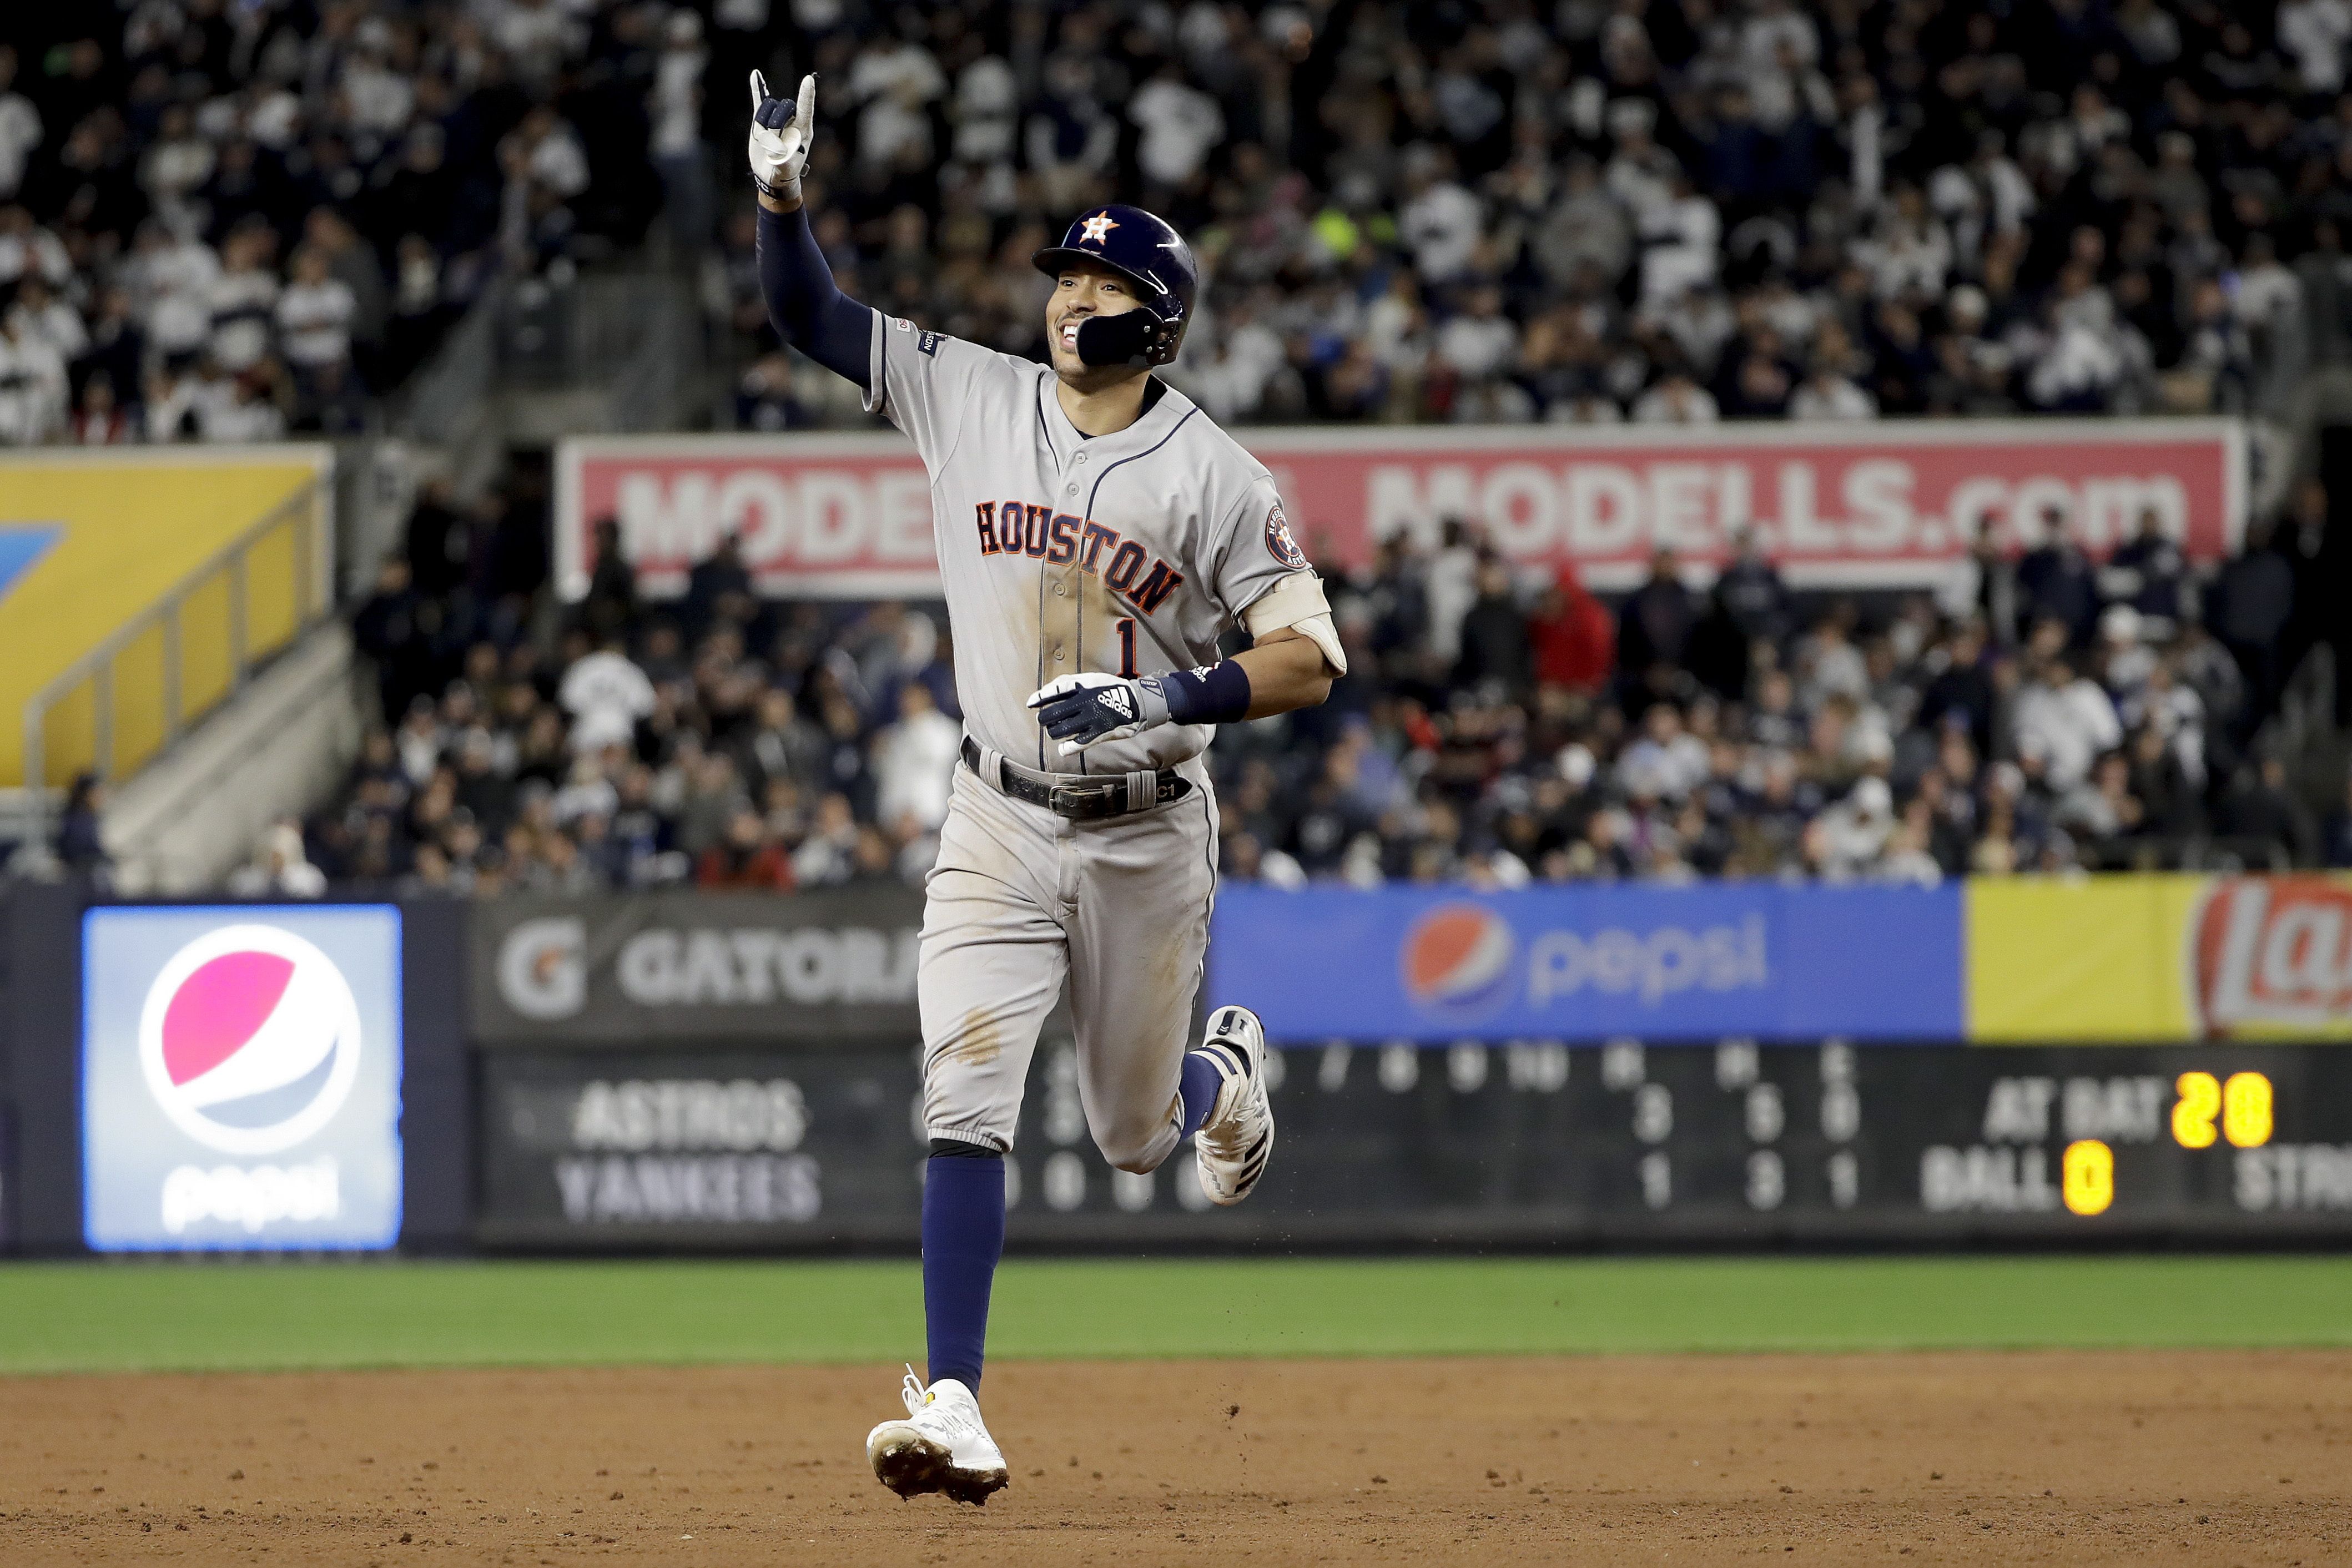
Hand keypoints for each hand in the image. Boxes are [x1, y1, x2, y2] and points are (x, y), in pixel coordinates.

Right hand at [748, 70, 815, 203]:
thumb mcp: (785, 166)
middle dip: (774, 126)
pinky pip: (759, 100)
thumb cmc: (784, 171)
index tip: (808, 80)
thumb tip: (774, 141)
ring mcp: (777, 118)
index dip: (806, 95)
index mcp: (803, 130)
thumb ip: (781, 154)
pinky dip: (757, 87)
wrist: (772, 174)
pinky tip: (755, 75)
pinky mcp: (763, 119)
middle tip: (774, 147)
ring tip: (767, 143)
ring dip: (763, 126)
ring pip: (766, 109)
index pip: (805, 109)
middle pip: (781, 108)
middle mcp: (792, 120)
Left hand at [1026, 673, 1170, 756]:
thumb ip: (1067, 684)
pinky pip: (1076, 744)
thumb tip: (1043, 694)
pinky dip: (1066, 748)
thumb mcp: (1089, 679)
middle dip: (1044, 718)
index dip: (1040, 698)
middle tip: (1045, 720)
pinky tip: (1063, 748)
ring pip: (1060, 730)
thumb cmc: (1109, 689)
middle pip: (1052, 714)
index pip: (1054, 690)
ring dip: (1054, 732)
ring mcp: (1091, 719)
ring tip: (1056, 730)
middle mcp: (1084, 703)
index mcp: (1082, 686)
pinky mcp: (1098, 734)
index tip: (1031, 704)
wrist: (1136, 703)